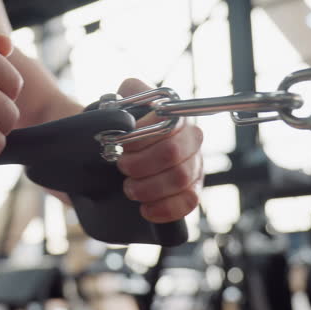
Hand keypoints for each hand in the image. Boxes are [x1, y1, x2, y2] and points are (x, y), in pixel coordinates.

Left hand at [116, 79, 203, 222]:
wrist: (118, 151)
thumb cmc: (119, 129)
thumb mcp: (116, 107)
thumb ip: (123, 100)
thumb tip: (124, 108)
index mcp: (173, 112)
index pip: (166, 123)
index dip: (139, 137)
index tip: (120, 145)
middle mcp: (189, 135)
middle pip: (172, 153)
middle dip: (140, 164)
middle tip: (122, 167)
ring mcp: (194, 162)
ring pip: (180, 178)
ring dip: (148, 187)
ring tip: (129, 188)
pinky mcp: (193, 187)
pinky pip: (189, 200)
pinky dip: (165, 208)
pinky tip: (146, 209)